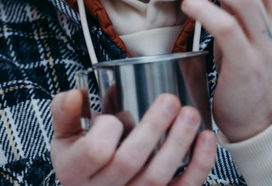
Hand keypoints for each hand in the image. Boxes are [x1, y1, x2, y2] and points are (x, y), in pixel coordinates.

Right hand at [50, 89, 216, 185]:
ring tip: (190, 114)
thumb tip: (74, 95)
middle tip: (170, 100)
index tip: (114, 114)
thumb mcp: (64, 134)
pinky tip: (206, 138)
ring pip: (158, 179)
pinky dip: (199, 166)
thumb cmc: (81, 154)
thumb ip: (65, 111)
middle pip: (130, 162)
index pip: (94, 150)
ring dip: (179, 144)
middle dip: (153, 128)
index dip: (107, 129)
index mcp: (75, 170)